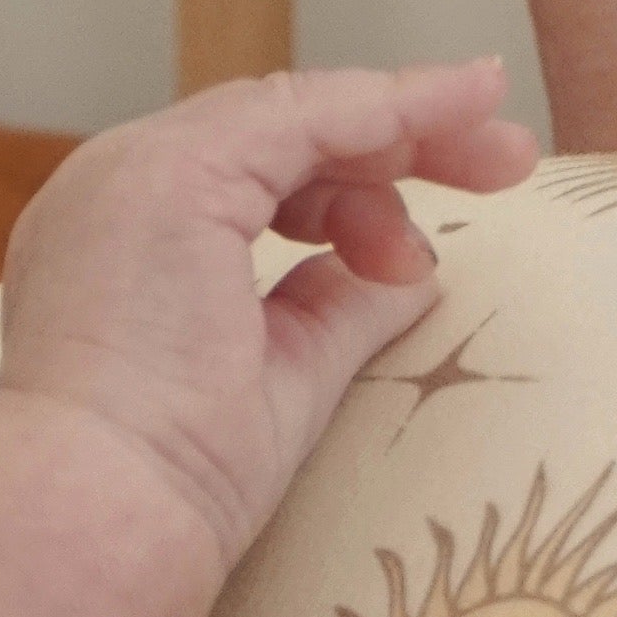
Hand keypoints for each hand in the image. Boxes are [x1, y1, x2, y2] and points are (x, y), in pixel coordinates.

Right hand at [0, 60, 535, 565]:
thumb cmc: (179, 477)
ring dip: (408, 133)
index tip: (450, 202)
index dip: (360, 186)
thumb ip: (338, 309)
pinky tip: (464, 106)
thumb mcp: (285, 376)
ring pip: (295, 115)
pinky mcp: (169, 169)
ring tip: (499, 171)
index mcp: (128, 239)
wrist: (105, 511)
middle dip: (404, 143)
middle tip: (511, 159)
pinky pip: (299, 113)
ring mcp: (134, 170)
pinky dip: (386, 108)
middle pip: (282, 134)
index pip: (260, 180)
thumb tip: (413, 274)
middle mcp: (117, 187)